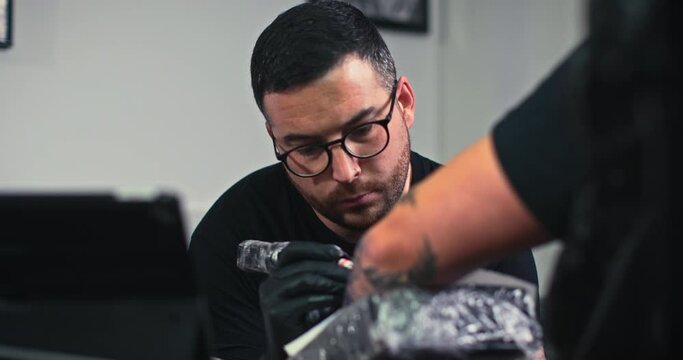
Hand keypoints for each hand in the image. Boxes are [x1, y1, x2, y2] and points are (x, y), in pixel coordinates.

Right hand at [259, 242, 349, 359]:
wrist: (287, 351)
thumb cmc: (303, 321)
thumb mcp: (308, 294)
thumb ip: (319, 277)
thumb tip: (343, 261)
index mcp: (275, 275)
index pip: (292, 251)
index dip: (316, 248)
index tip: (338, 252)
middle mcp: (269, 284)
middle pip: (303, 265)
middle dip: (330, 267)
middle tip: (351, 271)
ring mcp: (271, 298)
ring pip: (304, 279)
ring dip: (330, 280)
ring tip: (346, 284)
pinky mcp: (277, 314)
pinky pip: (306, 300)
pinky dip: (325, 297)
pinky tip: (337, 298)